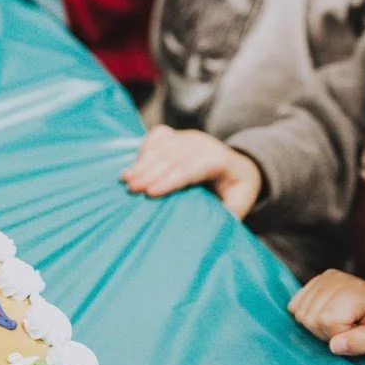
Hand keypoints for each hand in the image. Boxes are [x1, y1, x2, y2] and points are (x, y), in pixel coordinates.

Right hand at [120, 126, 262, 218]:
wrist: (239, 168)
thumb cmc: (235, 191)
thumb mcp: (239, 204)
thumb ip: (227, 213)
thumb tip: (210, 228)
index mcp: (220, 160)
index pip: (193, 167)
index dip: (171, 179)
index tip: (151, 193)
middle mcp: (204, 144)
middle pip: (174, 156)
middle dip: (151, 171)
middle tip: (131, 188)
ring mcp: (189, 138)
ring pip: (164, 145)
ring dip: (143, 161)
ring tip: (125, 178)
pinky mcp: (178, 136)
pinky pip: (158, 136)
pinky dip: (144, 149)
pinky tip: (132, 164)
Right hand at [288, 270, 364, 364]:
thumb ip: (364, 342)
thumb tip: (335, 344)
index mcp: (355, 290)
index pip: (326, 321)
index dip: (339, 337)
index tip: (358, 336)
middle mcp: (337, 279)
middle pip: (309, 317)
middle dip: (326, 333)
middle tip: (350, 332)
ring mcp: (324, 279)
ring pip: (299, 313)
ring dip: (317, 327)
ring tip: (342, 326)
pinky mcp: (316, 283)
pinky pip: (294, 306)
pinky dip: (307, 317)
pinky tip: (327, 319)